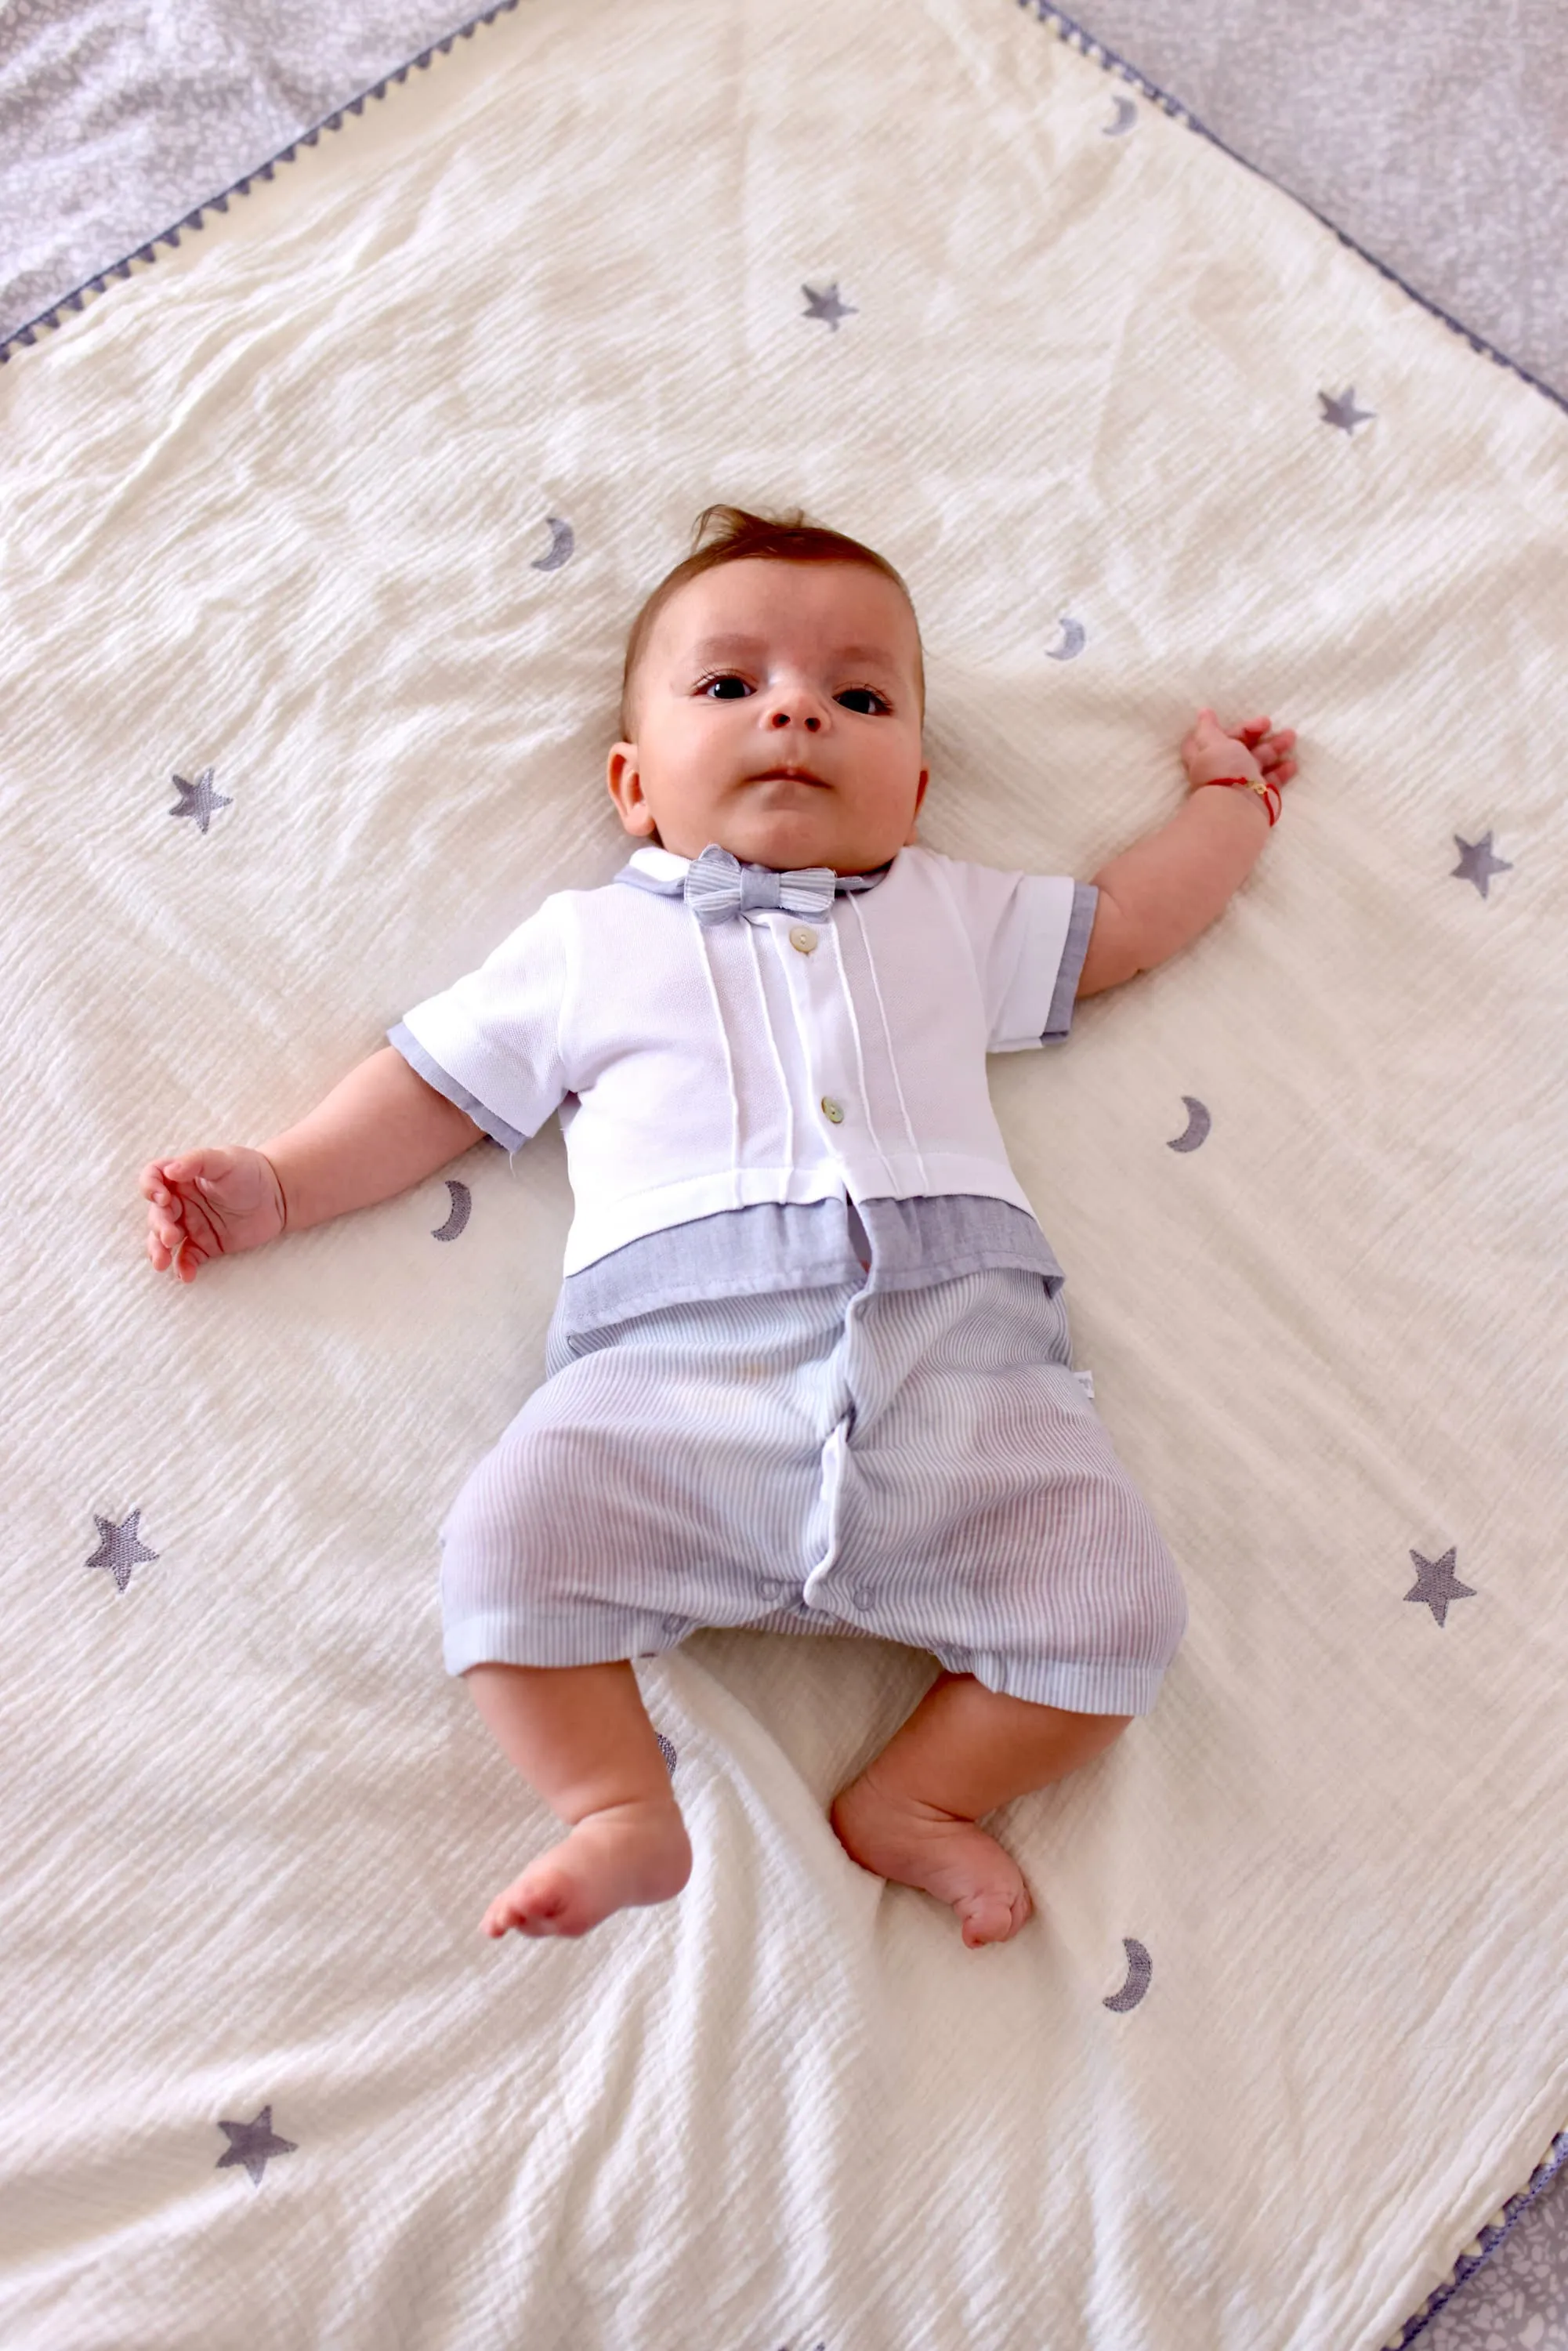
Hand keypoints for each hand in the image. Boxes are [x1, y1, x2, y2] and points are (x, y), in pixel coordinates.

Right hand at [139, 1145, 286, 1283]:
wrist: (278, 1196)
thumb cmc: (250, 1171)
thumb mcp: (225, 1159)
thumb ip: (197, 1161)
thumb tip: (170, 1171)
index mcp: (181, 1177)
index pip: (152, 1178)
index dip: (149, 1187)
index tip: (162, 1198)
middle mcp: (181, 1201)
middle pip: (157, 1214)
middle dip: (159, 1226)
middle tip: (171, 1236)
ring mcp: (191, 1225)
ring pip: (164, 1240)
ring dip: (159, 1251)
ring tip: (162, 1262)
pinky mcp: (204, 1245)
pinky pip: (187, 1258)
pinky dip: (183, 1267)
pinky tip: (187, 1275)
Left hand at [1181, 709, 1297, 795]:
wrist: (1238, 808)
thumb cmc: (1223, 770)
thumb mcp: (1212, 742)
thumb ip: (1208, 728)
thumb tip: (1203, 712)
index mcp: (1208, 757)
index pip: (1214, 739)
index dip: (1229, 729)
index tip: (1246, 721)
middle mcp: (1224, 771)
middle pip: (1240, 748)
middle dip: (1256, 734)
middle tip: (1271, 723)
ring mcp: (1242, 784)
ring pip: (1259, 762)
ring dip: (1274, 748)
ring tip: (1292, 737)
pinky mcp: (1260, 796)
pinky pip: (1272, 781)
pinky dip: (1282, 771)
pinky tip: (1293, 764)